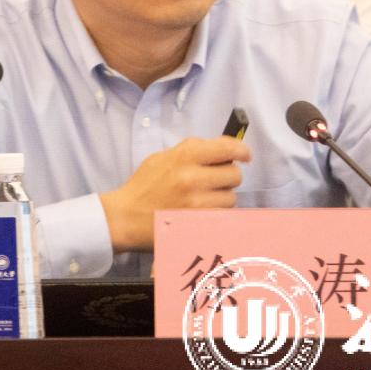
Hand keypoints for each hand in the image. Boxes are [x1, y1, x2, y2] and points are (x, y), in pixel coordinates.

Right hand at [100, 136, 250, 252]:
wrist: (126, 218)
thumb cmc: (144, 186)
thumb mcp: (163, 157)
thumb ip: (193, 149)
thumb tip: (225, 145)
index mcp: (183, 157)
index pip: (227, 148)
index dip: (241, 150)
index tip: (244, 155)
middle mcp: (192, 179)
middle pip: (234, 175)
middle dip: (228, 176)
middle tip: (213, 180)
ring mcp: (196, 204)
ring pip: (231, 198)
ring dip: (222, 197)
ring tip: (203, 199)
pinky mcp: (198, 224)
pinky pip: (223, 215)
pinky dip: (217, 213)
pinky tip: (201, 212)